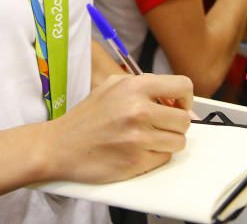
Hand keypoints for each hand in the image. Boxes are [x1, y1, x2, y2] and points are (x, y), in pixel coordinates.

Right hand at [45, 73, 193, 183]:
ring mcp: (138, 137)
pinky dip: (155, 156)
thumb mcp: (113, 86)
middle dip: (176, 124)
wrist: (61, 146)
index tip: (179, 106)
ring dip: (168, 142)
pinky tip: (138, 150)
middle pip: (184, 120)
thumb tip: (175, 99)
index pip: (183, 86)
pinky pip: (164, 159)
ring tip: (148, 139)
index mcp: (135, 86)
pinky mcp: (136, 161)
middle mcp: (139, 110)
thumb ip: (144, 87)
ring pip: (178, 142)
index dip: (186, 99)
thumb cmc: (87, 117)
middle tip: (160, 126)